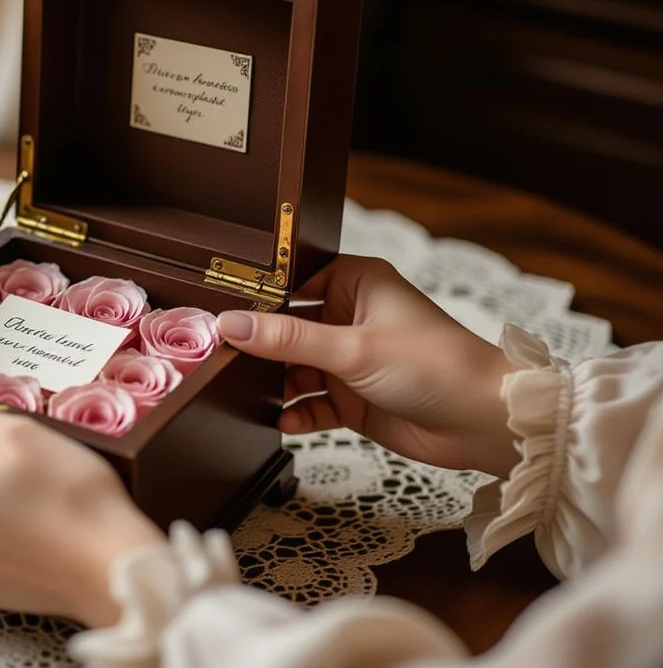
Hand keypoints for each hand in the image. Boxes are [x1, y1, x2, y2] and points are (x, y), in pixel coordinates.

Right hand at [218, 256, 517, 477]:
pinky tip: (284, 420)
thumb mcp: (352, 348)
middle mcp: (351, 317)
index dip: (257, 299)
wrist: (484, 423)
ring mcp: (351, 359)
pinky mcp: (354, 398)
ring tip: (248, 394)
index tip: (222, 314)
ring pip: (296, 368)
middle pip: (288, 328)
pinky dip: (297, 411)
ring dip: (276, 383)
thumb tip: (232, 324)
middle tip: (224, 361)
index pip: (292, 283)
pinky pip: (312, 402)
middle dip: (262, 348)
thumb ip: (288, 339)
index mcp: (356, 283)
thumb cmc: (437, 365)